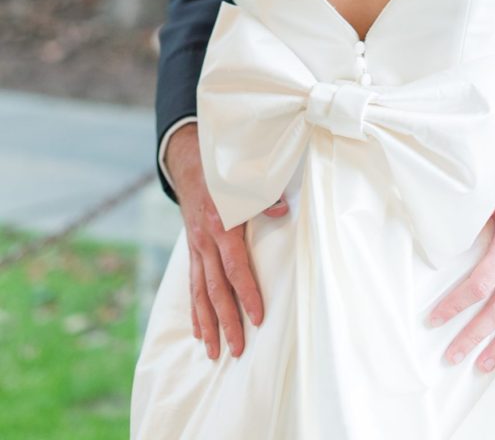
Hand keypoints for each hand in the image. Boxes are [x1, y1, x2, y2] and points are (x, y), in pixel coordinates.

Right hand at [164, 122, 288, 359]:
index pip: (235, 268)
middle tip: (239, 349)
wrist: (189, 163)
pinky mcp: (192, 251)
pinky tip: (199, 332)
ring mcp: (195, 249)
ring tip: (215, 353)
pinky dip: (195, 311)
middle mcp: (205, 242)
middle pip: (216, 290)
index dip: (246, 293)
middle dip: (227, 322)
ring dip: (208, 325)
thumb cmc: (223, 173)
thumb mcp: (244, 180)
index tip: (258, 317)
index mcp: (221, 225)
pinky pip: (192, 286)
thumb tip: (283, 210)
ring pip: (200, 294)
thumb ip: (263, 198)